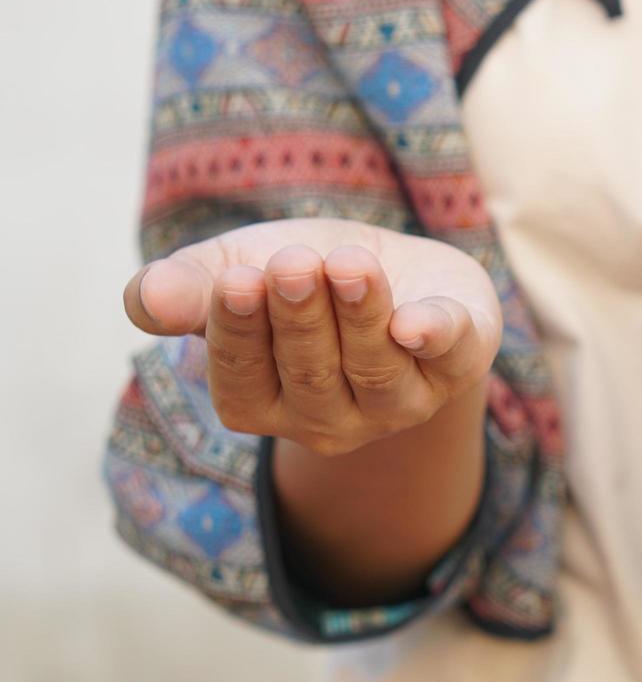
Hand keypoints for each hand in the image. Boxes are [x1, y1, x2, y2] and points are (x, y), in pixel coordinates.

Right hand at [122, 218, 501, 456]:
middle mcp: (329, 418)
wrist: (396, 269)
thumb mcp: (239, 267)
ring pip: (375, 368)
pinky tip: (417, 324)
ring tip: (347, 264)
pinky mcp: (458, 364)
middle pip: (310, 375)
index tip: (235, 279)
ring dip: (359, 315)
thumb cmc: (304, 276)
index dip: (238, 331)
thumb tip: (144, 301)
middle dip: (300, 317)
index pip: (242, 381)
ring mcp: (398, 401)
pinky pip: (451, 357)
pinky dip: (436, 338)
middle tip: (291, 263)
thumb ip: (189, 286)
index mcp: (263, 402)